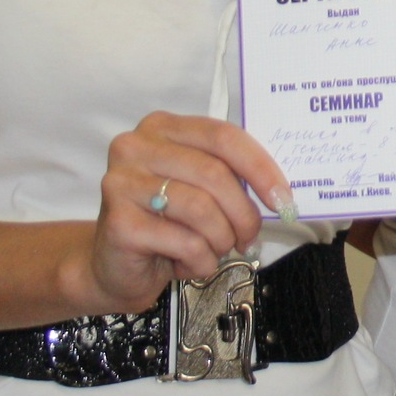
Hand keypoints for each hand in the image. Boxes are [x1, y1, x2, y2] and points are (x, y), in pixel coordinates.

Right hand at [79, 112, 295, 313]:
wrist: (113, 267)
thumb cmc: (165, 224)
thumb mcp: (198, 189)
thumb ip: (227, 175)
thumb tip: (278, 191)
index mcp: (162, 128)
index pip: (222, 136)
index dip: (259, 167)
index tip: (282, 198)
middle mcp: (136, 147)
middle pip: (214, 173)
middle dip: (244, 213)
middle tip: (249, 238)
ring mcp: (122, 183)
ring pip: (202, 209)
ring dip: (222, 239)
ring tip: (216, 251)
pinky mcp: (119, 224)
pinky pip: (185, 242)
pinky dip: (201, 261)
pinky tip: (190, 264)